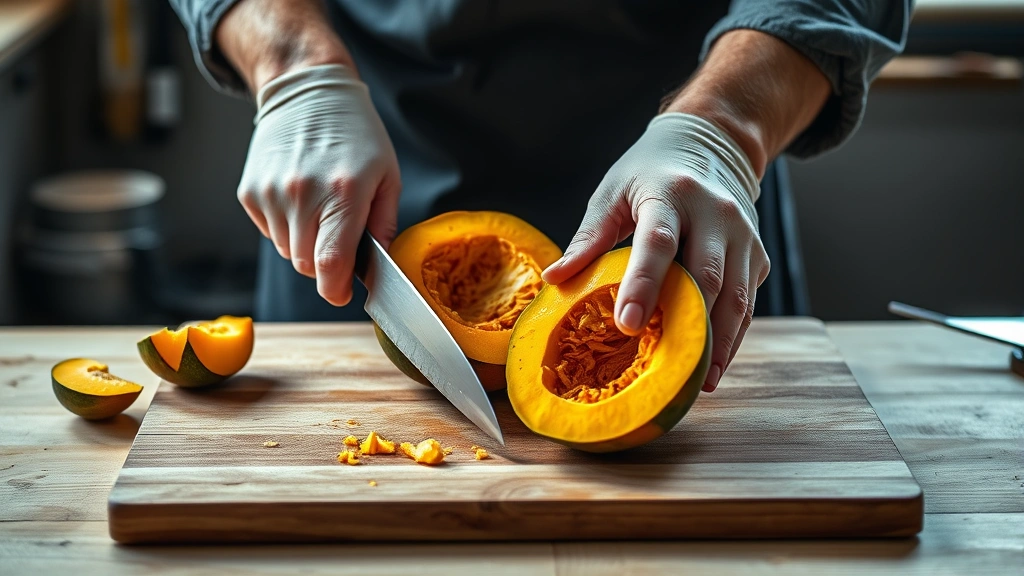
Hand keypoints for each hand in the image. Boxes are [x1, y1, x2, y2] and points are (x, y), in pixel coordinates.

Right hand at [236, 64, 400, 305]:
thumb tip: (377, 268)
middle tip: (339, 237)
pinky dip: (285, 226)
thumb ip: (384, 226)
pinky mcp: (250, 193)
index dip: (337, 290)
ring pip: (288, 252)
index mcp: (343, 192)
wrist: (306, 91)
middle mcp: (302, 194)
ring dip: (305, 243)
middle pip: (308, 265)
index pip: (331, 264)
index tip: (343, 293)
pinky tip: (298, 197)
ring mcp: (271, 194)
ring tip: (319, 207)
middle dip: (326, 264)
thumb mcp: (387, 175)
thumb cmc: (355, 134)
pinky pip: (269, 233)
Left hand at [542, 113, 768, 391]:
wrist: (711, 145)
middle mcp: (715, 213)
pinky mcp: (758, 256)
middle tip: (665, 371)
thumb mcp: (613, 193)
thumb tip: (554, 281)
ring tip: (696, 383)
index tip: (626, 324)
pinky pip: (747, 304)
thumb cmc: (649, 173)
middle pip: (706, 276)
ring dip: (718, 343)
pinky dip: (732, 337)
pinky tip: (712, 365)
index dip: (643, 285)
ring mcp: (743, 236)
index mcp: (670, 194)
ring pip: (736, 298)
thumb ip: (588, 238)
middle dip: (687, 325)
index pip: (658, 243)